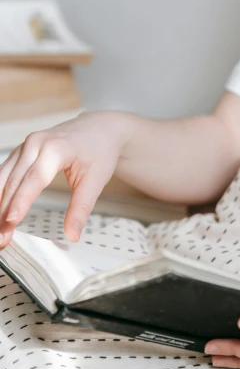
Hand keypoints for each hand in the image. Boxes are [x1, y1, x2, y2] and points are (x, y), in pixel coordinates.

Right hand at [0, 110, 134, 246]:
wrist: (100, 129)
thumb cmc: (99, 151)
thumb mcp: (96, 180)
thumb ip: (81, 208)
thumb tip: (72, 235)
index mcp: (56, 148)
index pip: (35, 178)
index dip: (22, 201)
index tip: (11, 221)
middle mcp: (36, 143)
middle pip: (14, 181)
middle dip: (5, 211)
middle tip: (2, 239)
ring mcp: (25, 146)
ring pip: (4, 178)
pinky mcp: (20, 153)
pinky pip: (4, 174)